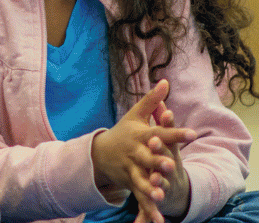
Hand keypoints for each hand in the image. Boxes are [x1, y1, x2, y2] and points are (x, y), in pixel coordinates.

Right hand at [92, 80, 195, 222]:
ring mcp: (131, 169)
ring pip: (142, 179)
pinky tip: (157, 220)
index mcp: (141, 135)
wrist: (98, 153)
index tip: (192, 133)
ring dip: (150, 188)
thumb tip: (165, 81)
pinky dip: (148, 208)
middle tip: (171, 166)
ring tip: (161, 195)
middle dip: (158, 162)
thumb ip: (152, 101)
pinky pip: (140, 196)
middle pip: (148, 158)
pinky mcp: (130, 182)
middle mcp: (136, 152)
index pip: (161, 133)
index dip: (175, 133)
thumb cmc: (124, 132)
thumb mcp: (135, 116)